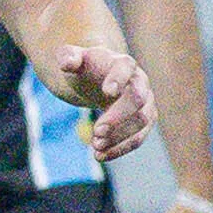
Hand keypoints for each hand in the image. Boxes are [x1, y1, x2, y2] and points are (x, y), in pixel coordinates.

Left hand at [58, 42, 152, 160]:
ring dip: (120, 136)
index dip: (118, 79)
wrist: (98, 80)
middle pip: (137, 100)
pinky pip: (139, 138)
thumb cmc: (86, 68)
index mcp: (123, 63)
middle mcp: (140, 82)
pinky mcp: (144, 122)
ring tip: (95, 146)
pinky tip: (100, 155)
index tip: (107, 92)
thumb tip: (67, 63)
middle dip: (118, 117)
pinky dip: (121, 149)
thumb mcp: (73, 59)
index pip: (125, 68)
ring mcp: (146, 103)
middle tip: (96, 131)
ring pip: (142, 122)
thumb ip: (68, 57)